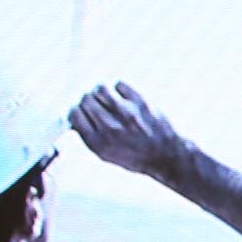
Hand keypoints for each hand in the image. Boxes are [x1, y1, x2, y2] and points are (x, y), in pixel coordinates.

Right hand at [66, 80, 193, 183]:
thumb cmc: (136, 156)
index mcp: (98, 142)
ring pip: (100, 88)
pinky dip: (119, 88)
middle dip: (89, 100)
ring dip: (102, 91)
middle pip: (86, 99)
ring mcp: (126, 114)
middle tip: (98, 104)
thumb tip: (75, 116)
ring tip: (108, 98)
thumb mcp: (107, 154)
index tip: (83, 111)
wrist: (167, 156)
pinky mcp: (141, 103)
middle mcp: (110, 127)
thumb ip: (89, 136)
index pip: (75, 114)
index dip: (78, 110)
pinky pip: (119, 84)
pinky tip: (124, 97)